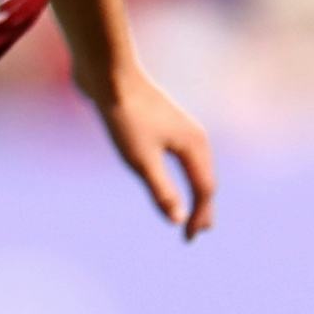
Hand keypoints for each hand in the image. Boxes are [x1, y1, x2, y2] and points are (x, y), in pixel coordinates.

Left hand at [83, 66, 215, 238]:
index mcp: (194, 146)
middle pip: (204, 178)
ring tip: (191, 209)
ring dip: (194, 189)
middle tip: (198, 232)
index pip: (204, 189)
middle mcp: (193, 136)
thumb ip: (161, 190)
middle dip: (202, 206)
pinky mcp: (161, 122)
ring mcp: (179, 127)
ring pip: (194, 165)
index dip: (199, 216)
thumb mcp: (140, 160)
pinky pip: (179, 156)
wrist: (109, 74)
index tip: (189, 238)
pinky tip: (169, 176)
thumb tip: (178, 219)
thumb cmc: (124, 116)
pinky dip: (181, 173)